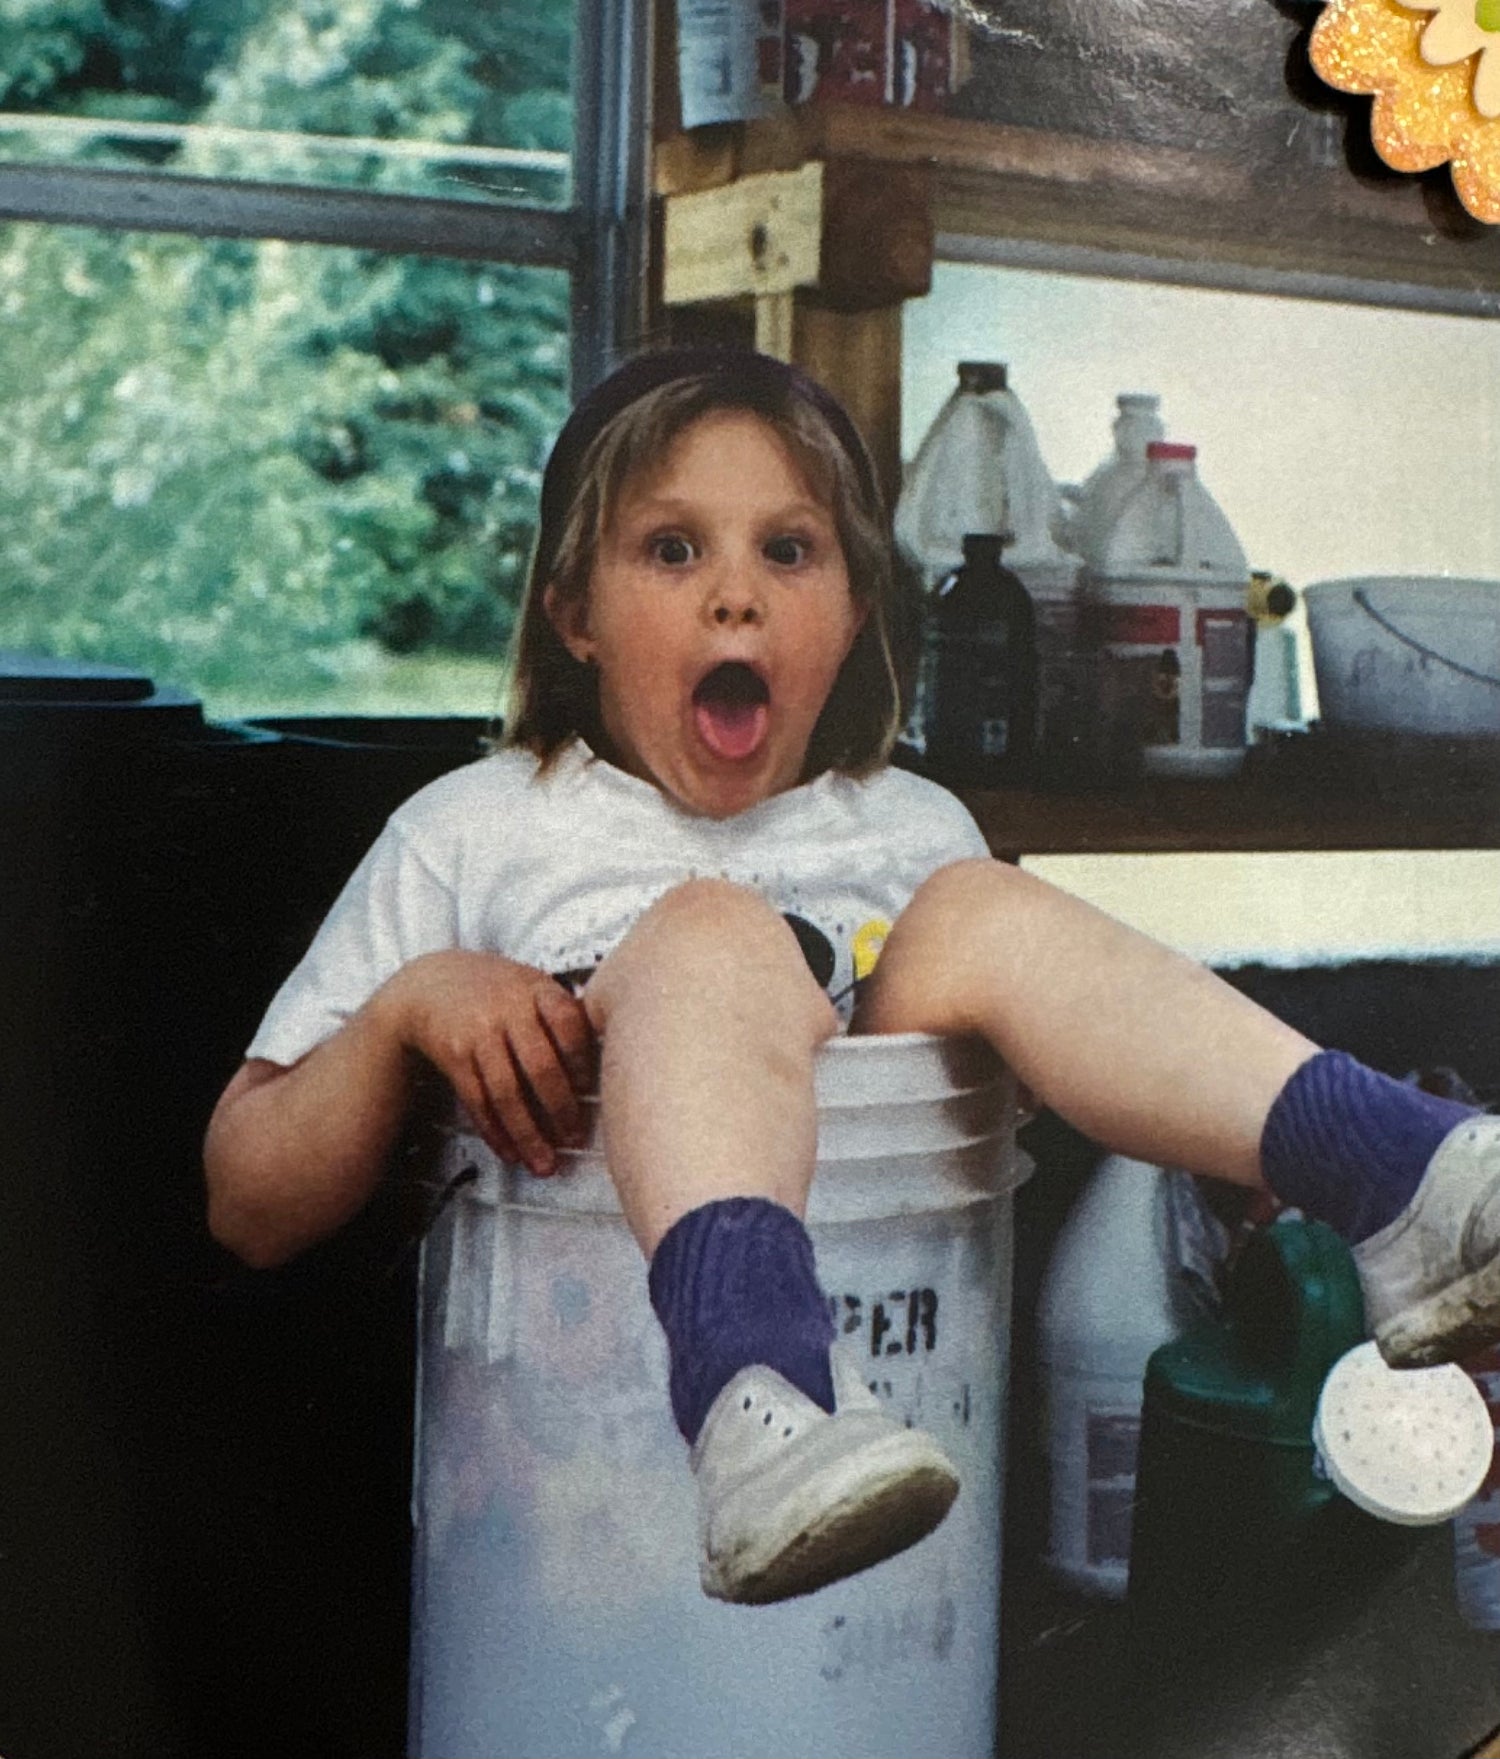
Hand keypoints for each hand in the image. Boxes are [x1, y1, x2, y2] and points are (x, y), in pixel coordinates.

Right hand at [382, 951, 595, 1175]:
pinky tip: (511, 1151)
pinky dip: (496, 1132)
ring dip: (527, 1134)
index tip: (592, 1090)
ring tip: (544, 1162)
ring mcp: (479, 1034)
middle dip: (560, 1109)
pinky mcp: (455, 1056)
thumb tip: (608, 1059)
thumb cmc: (495, 989)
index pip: (568, 1023)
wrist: (430, 984)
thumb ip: (562, 1014)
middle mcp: (508, 1010)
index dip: (583, 1059)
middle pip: (540, 1066)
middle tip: (574, 1139)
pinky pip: (478, 1102)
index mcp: (536, 990)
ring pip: (506, 1093)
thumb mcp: (532, 985)